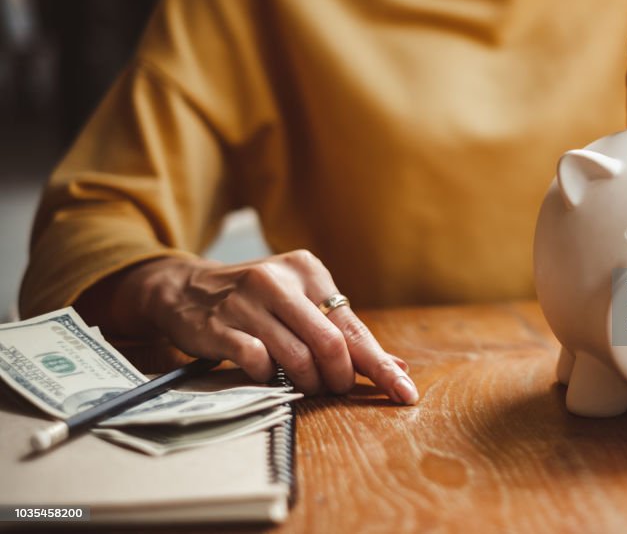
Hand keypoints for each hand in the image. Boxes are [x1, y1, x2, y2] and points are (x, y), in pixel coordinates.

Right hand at [85, 251, 417, 400]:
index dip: (380, 364)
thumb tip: (397, 365)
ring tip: (306, 385)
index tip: (404, 392)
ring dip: (309, 382)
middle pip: (331, 342)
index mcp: (307, 270)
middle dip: (341, 377)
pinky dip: (271, 377)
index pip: (353, 326)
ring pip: (298, 356)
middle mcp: (279, 280)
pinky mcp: (220, 326)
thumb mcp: (300, 301)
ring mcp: (247, 302)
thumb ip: (345, 332)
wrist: (185, 287)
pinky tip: (268, 374)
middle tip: (337, 388)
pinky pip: (258, 362)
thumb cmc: (256, 300)